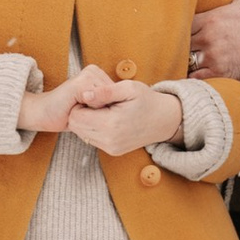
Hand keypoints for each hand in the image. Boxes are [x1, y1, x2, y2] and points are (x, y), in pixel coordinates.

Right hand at [16, 66, 119, 137]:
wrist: (45, 113)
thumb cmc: (70, 114)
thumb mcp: (93, 109)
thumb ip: (106, 104)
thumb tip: (128, 110)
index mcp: (98, 75)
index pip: (118, 94)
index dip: (111, 108)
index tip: (96, 113)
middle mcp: (93, 71)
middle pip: (114, 95)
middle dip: (106, 109)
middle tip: (85, 112)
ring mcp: (87, 75)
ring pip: (107, 98)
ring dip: (98, 111)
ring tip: (80, 110)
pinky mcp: (80, 82)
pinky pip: (97, 99)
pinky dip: (91, 110)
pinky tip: (77, 109)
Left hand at [68, 83, 187, 159]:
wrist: (164, 120)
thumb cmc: (146, 100)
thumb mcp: (128, 88)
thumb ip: (104, 91)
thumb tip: (84, 94)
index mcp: (112, 124)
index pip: (75, 116)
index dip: (80, 103)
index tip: (93, 95)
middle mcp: (109, 140)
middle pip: (76, 127)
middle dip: (81, 112)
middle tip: (97, 101)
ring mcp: (111, 148)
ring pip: (81, 134)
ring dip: (86, 121)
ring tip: (102, 109)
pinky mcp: (113, 151)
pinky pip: (91, 139)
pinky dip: (93, 128)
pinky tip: (106, 118)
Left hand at [189, 0, 239, 86]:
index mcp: (211, 19)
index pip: (182, 23)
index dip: (180, 28)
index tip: (183, 31)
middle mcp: (208, 37)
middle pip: (181, 42)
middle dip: (182, 45)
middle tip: (182, 48)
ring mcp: (212, 56)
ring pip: (187, 61)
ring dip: (187, 62)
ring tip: (188, 62)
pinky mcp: (219, 73)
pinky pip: (196, 77)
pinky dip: (194, 77)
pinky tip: (196, 75)